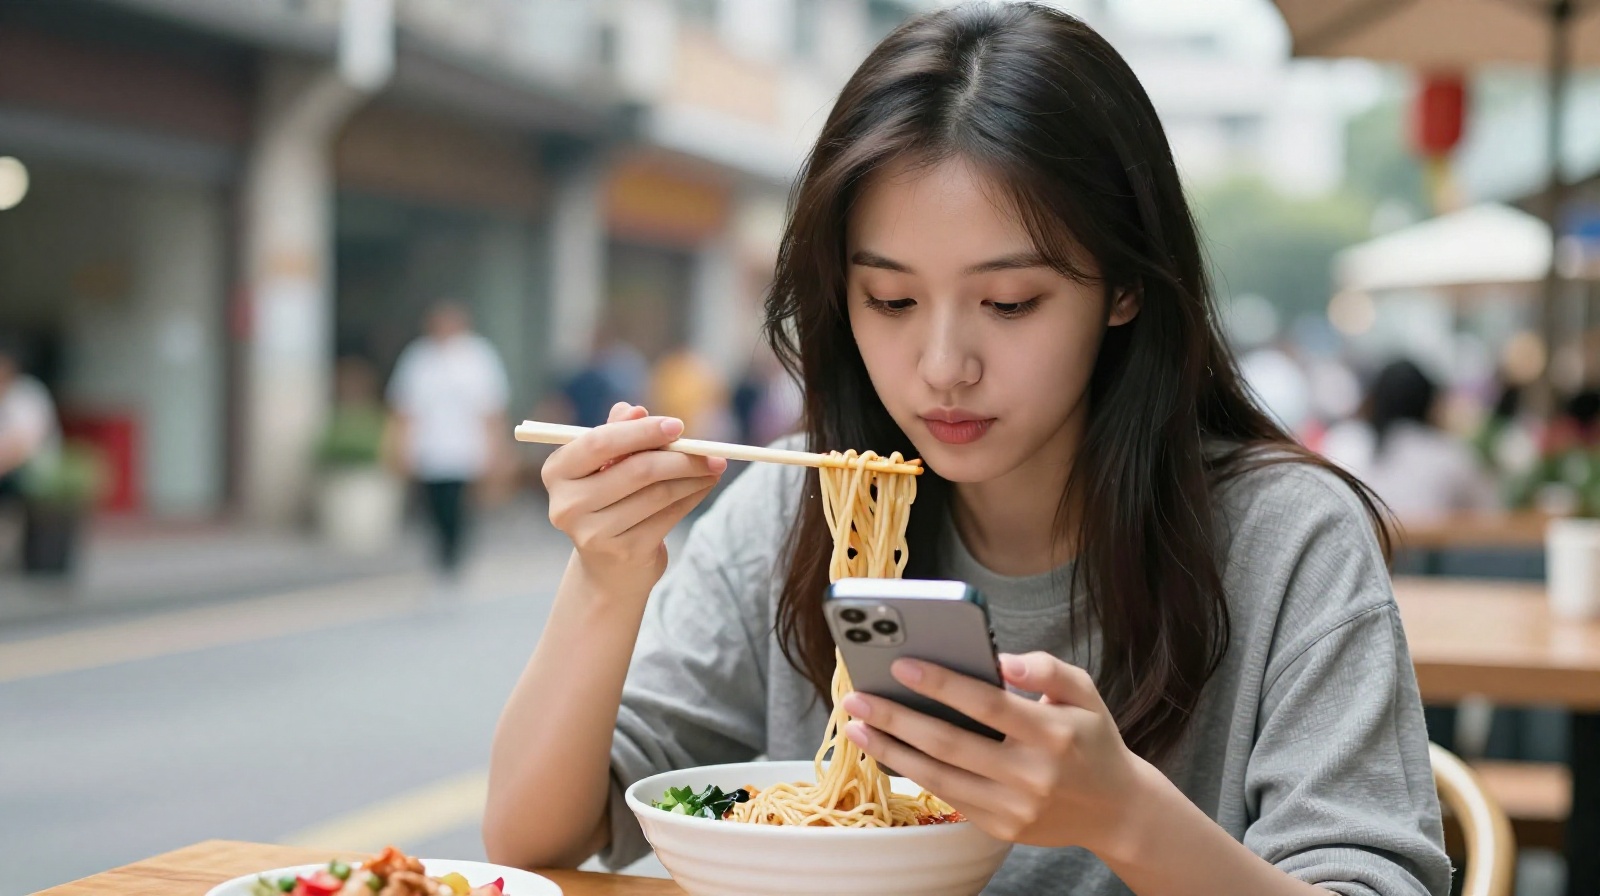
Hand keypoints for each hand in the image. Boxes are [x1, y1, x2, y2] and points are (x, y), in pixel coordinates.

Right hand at [541, 403, 725, 595]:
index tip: (678, 426)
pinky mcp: (623, 552)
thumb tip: (635, 410)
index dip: (642, 432)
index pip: (599, 443)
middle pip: (636, 470)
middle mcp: (567, 504)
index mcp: (557, 472)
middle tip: (711, 451)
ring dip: (692, 477)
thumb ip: (617, 433)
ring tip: (713, 467)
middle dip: (680, 457)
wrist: (608, 567)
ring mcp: (593, 533)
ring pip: (657, 494)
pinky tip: (704, 486)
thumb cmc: (607, 499)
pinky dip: (691, 497)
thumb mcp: (605, 464)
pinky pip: (668, 516)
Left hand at [841, 651, 1151, 854]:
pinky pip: (948, 796)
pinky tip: (888, 752)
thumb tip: (1001, 660)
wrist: (1116, 810)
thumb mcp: (1083, 693)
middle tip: (857, 697)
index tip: (901, 665)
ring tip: (857, 727)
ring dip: (891, 750)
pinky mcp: (1001, 828)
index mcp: (1054, 734)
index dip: (942, 684)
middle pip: (950, 743)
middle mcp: (1032, 774)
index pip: (988, 705)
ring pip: (939, 776)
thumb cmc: (1091, 739)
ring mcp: (1015, 807)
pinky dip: (913, 774)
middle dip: (897, 718)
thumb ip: (1046, 668)